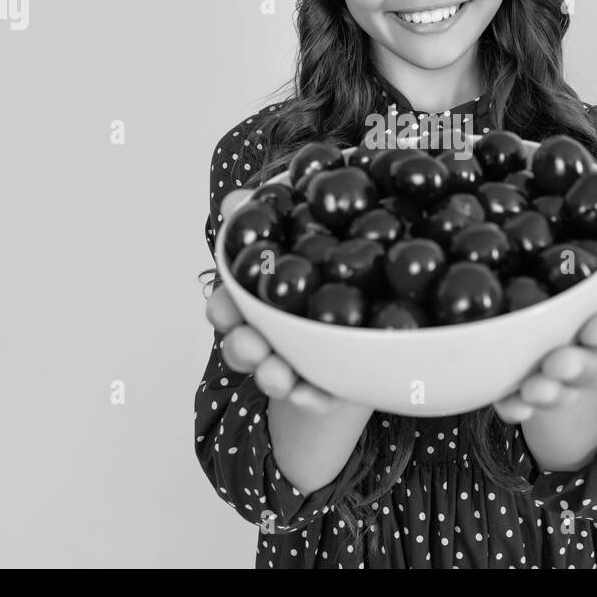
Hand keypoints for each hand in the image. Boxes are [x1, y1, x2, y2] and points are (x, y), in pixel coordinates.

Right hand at [204, 189, 355, 415]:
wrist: (374, 310)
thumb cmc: (327, 261)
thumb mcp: (299, 230)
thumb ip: (266, 214)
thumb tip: (235, 199)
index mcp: (261, 300)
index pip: (230, 306)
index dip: (222, 309)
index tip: (221, 309)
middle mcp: (273, 336)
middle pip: (246, 345)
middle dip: (242, 347)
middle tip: (251, 344)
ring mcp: (299, 363)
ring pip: (276, 374)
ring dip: (272, 375)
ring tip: (278, 375)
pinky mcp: (330, 386)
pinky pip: (319, 397)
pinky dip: (314, 397)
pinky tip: (317, 395)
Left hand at [493, 229, 596, 424]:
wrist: (538, 307)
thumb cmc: (567, 272)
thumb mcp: (586, 248)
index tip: (592, 332)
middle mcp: (596, 345)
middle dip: (580, 366)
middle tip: (556, 364)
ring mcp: (567, 372)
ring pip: (569, 390)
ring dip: (552, 392)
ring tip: (532, 389)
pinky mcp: (535, 390)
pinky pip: (528, 404)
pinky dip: (517, 406)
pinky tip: (507, 404)